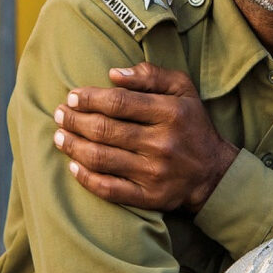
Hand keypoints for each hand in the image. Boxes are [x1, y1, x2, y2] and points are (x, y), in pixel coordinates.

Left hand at [52, 62, 238, 212]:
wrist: (213, 173)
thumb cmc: (191, 124)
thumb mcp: (182, 89)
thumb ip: (150, 75)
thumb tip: (113, 74)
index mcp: (170, 112)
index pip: (119, 102)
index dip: (89, 98)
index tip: (72, 96)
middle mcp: (162, 143)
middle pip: (105, 130)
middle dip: (74, 121)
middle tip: (59, 114)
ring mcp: (155, 173)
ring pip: (101, 158)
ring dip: (73, 146)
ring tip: (59, 136)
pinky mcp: (149, 198)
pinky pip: (109, 189)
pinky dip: (86, 178)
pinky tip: (73, 166)